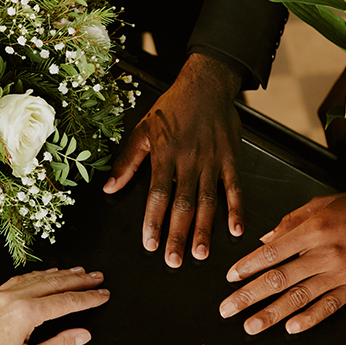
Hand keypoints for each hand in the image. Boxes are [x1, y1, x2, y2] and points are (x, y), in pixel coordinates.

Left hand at [0, 267, 108, 344]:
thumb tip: (81, 335)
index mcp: (26, 314)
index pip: (67, 301)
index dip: (88, 298)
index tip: (103, 294)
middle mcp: (15, 298)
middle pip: (56, 283)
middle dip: (80, 279)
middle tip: (98, 277)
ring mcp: (3, 293)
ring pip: (39, 277)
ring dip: (62, 273)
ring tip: (79, 271)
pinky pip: (22, 278)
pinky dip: (40, 274)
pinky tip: (46, 274)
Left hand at [103, 53, 243, 267]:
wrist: (206, 84)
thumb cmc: (172, 108)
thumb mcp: (143, 131)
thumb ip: (127, 162)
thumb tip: (109, 187)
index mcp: (165, 155)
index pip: (158, 194)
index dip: (154, 220)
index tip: (150, 244)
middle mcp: (189, 161)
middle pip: (183, 204)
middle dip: (178, 234)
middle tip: (174, 261)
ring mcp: (213, 161)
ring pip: (208, 200)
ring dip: (204, 228)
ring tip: (200, 253)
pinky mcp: (231, 158)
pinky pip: (234, 187)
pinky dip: (236, 209)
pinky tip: (236, 230)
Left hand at [219, 185, 345, 334]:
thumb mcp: (321, 203)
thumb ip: (290, 221)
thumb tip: (264, 240)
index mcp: (313, 229)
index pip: (272, 252)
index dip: (248, 266)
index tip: (230, 277)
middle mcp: (324, 252)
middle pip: (279, 279)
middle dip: (249, 296)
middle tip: (227, 309)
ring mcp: (341, 272)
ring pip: (300, 297)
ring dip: (272, 314)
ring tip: (251, 326)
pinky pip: (330, 306)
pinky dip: (310, 318)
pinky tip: (292, 328)